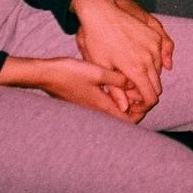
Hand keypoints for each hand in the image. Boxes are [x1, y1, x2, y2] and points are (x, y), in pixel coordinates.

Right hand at [0, 56, 135, 121]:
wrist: (46, 75)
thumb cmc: (70, 73)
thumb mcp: (98, 72)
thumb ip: (118, 79)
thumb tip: (135, 83)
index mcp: (104, 107)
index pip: (130, 121)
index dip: (142, 112)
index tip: (146, 99)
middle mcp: (98, 112)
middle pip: (123, 118)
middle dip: (134, 108)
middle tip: (139, 92)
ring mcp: (89, 108)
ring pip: (113, 111)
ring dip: (123, 103)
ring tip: (128, 87)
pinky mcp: (83, 102)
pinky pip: (103, 106)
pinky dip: (112, 99)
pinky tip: (111, 85)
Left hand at [71, 0, 166, 114]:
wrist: (100, 11)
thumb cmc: (96, 39)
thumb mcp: (101, 67)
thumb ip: (115, 91)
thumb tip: (125, 109)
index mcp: (137, 69)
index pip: (151, 98)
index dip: (144, 105)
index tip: (133, 104)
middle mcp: (150, 58)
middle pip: (157, 86)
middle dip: (145, 91)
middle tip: (128, 89)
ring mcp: (154, 45)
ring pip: (159, 71)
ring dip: (149, 76)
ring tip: (130, 72)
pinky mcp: (155, 34)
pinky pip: (161, 55)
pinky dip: (154, 61)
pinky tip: (139, 59)